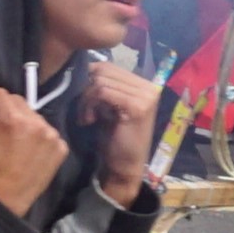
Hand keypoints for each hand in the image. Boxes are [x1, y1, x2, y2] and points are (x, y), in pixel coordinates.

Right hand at [0, 88, 72, 215]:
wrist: (4, 199)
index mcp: (12, 117)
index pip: (0, 93)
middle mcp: (37, 122)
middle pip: (19, 101)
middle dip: (9, 112)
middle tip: (3, 132)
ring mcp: (52, 136)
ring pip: (35, 116)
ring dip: (26, 124)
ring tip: (18, 143)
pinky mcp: (61, 148)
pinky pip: (48, 132)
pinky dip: (40, 139)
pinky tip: (31, 152)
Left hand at [81, 65, 166, 203]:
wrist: (124, 166)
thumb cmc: (114, 138)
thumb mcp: (108, 106)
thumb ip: (104, 87)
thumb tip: (84, 67)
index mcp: (143, 84)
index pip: (108, 66)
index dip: (89, 79)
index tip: (84, 101)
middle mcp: (149, 87)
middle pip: (103, 71)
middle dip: (86, 90)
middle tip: (84, 111)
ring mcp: (146, 96)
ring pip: (100, 81)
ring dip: (86, 100)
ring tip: (86, 118)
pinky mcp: (138, 107)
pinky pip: (102, 92)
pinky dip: (89, 104)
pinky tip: (89, 120)